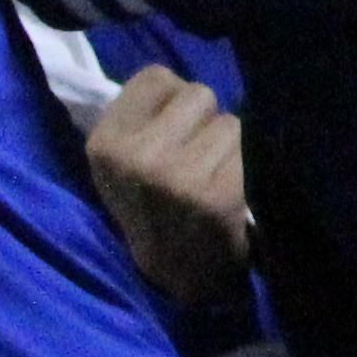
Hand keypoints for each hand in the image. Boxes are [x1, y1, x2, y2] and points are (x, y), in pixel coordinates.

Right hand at [86, 65, 254, 309]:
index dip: (172, 101)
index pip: (156, 76)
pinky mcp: (218, 195)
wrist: (176, 282)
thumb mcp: (124, 162)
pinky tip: (234, 196)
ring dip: (231, 147)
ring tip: (214, 180)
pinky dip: (250, 167)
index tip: (170, 134)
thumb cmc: (153, 209)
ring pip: (232, 122)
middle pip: (200, 94)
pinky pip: (253, 149)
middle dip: (205, 122)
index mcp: (104, 143)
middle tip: (195, 164)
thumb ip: (143, 115)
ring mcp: (177, 176)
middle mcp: (136, 156)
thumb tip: (175, 74)